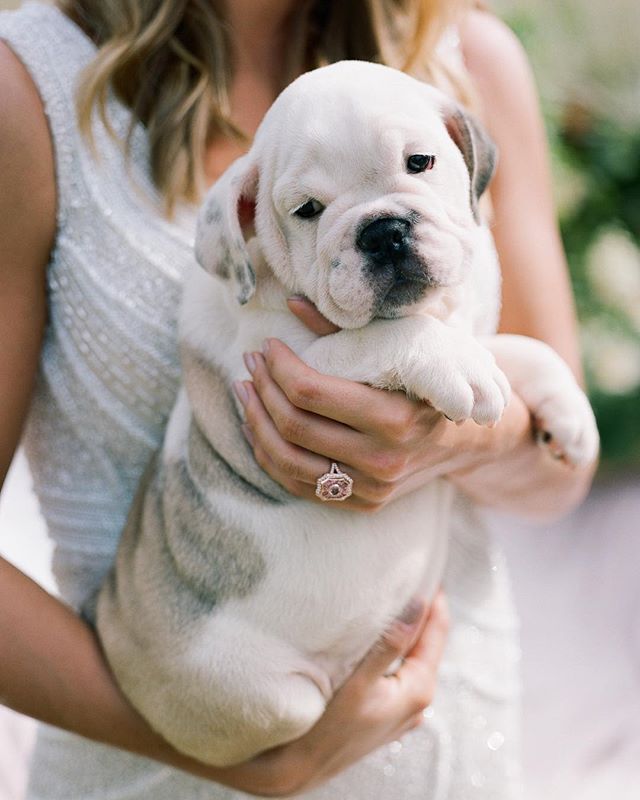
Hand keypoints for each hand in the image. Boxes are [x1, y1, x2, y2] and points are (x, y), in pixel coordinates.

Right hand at [205, 592, 448, 796]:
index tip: (427, 566)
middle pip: (428, 641)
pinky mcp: (390, 712)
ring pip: (414, 655)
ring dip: (409, 628)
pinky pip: (402, 670)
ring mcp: (405, 709)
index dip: (435, 597)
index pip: (437, 630)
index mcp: (419, 688)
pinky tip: (383, 635)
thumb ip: (389, 644)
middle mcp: (419, 700)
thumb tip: (418, 607)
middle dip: (423, 609)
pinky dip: (398, 648)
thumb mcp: (359, 682)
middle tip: (411, 573)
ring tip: (397, 596)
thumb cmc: (327, 726)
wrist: (301, 767)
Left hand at [236, 298, 514, 511]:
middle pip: (294, 426)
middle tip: (252, 363)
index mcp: (396, 418)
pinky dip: (269, 455)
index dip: (279, 367)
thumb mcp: (400, 348)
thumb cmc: (429, 383)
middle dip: (263, 388)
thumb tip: (291, 302)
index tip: (268, 346)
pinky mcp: (362, 504)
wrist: (468, 439)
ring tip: (245, 391)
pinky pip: (297, 484)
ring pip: (287, 461)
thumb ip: (346, 329)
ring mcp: (372, 488)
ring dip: (256, 422)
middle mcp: (383, 460)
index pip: (312, 392)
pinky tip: (257, 426)